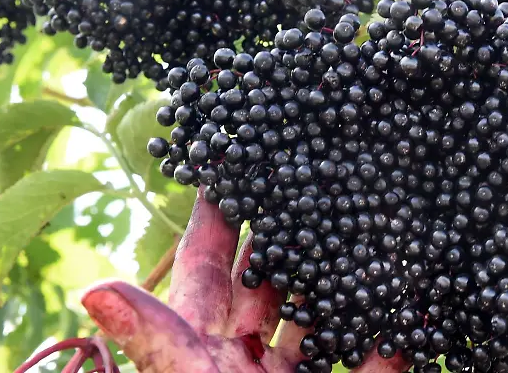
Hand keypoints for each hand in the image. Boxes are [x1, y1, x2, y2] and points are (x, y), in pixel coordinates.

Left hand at [80, 189, 407, 372]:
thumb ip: (158, 346)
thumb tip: (94, 287)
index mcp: (199, 350)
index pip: (205, 265)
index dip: (215, 214)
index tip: (230, 155)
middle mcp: (244, 362)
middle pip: (270, 284)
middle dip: (289, 233)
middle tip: (311, 178)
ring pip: (322, 320)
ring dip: (344, 278)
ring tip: (368, 227)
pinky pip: (372, 367)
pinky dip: (393, 340)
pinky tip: (414, 307)